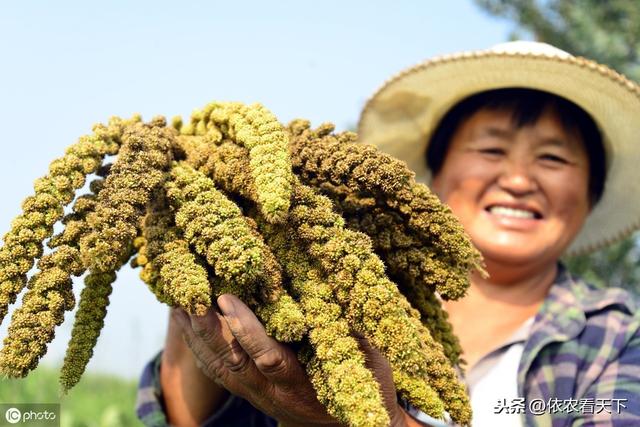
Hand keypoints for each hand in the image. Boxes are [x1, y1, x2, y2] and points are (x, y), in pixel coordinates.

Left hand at [172, 294, 413, 426]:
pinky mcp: (246, 390)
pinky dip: (197, 344)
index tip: (226, 299)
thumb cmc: (360, 387)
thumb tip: (342, 294)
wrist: (344, 426)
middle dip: (205, 328)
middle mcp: (270, 390)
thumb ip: (354, 334)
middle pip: (230, 361)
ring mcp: (254, 393)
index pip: (266, 355)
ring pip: (216, 365)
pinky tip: (185, 321)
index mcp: (299, 382)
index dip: (245, 329)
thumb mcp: (368, 361)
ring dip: (194, 334)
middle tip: (185, 292)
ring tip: (175, 300)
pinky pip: (215, 369)